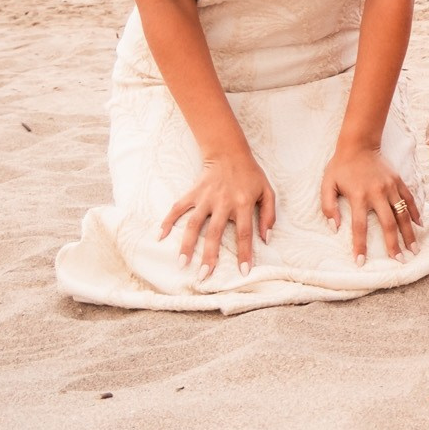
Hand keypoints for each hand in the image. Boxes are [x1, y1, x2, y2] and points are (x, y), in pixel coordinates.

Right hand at [162, 152, 275, 280]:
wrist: (229, 152)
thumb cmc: (251, 175)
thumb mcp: (268, 191)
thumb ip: (269, 215)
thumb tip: (266, 238)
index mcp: (243, 203)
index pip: (244, 233)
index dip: (244, 253)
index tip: (244, 272)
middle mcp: (223, 202)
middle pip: (214, 233)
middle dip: (209, 256)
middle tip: (204, 276)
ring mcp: (206, 198)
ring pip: (193, 224)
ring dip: (186, 245)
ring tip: (181, 264)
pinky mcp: (193, 193)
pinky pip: (178, 208)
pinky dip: (167, 221)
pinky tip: (159, 236)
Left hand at [322, 144, 422, 265]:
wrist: (359, 144)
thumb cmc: (340, 166)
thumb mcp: (327, 184)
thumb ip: (328, 206)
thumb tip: (334, 228)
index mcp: (358, 196)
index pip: (360, 227)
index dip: (360, 246)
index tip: (361, 262)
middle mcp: (377, 193)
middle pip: (388, 224)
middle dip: (394, 244)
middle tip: (400, 261)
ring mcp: (391, 187)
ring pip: (403, 214)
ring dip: (409, 233)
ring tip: (414, 250)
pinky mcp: (398, 181)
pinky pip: (409, 199)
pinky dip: (415, 212)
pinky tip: (420, 225)